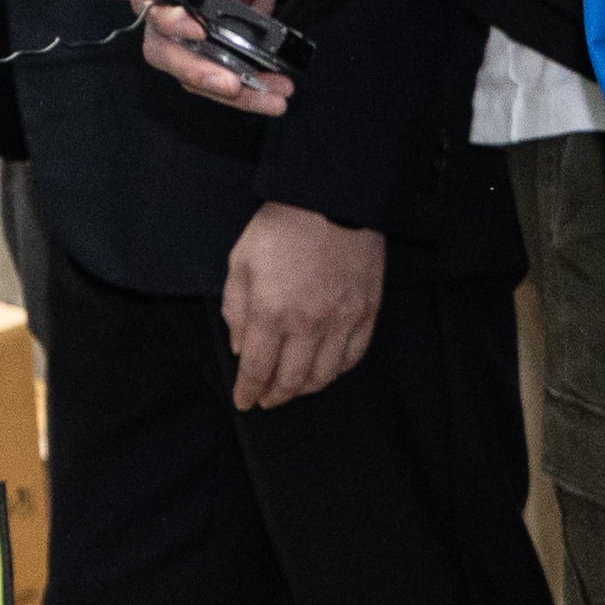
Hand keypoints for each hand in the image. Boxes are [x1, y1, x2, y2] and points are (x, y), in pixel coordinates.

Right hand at [138, 0, 296, 114]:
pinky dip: (249, 95)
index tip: (200, 31)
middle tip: (233, 85)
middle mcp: (171, 14)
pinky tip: (276, 96)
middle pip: (164, 51)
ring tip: (276, 98)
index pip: (151, 5)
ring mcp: (188, 40)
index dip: (169, 23)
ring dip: (233, 93)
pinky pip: (221, 82)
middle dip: (197, 72)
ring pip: (193, 75)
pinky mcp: (211, 57)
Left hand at [221, 200, 383, 410]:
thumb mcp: (240, 264)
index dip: (249, 391)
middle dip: (276, 396)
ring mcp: (343, 320)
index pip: (258, 368)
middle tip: (265, 401)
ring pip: (325, 374)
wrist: (330, 202)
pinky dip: (337, 371)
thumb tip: (241, 348)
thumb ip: (237, 310)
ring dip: (306, 389)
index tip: (243, 402)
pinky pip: (354, 355)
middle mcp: (310, 324)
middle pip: (292, 379)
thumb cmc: (279, 229)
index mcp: (272, 312)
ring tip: (291, 390)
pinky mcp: (367, 312)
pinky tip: (325, 371)